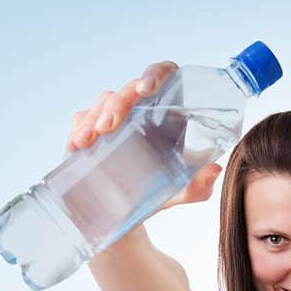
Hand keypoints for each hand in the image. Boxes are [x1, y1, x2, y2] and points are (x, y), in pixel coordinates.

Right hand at [66, 61, 222, 211]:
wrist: (129, 216)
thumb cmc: (161, 195)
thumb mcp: (183, 193)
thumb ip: (199, 185)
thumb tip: (214, 169)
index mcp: (168, 114)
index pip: (164, 76)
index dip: (155, 73)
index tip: (146, 88)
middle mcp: (142, 111)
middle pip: (129, 90)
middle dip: (116, 105)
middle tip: (108, 127)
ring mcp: (116, 119)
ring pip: (104, 101)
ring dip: (94, 118)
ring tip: (87, 141)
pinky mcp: (93, 130)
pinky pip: (82, 118)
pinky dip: (78, 129)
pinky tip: (76, 146)